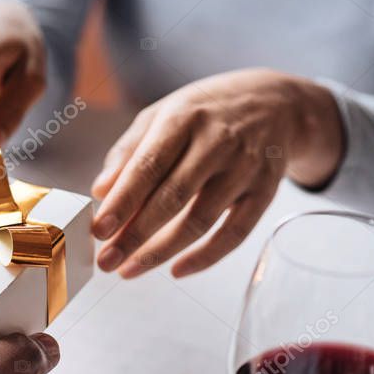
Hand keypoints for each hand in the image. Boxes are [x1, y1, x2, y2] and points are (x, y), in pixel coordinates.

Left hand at [91, 68, 342, 277]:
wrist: (275, 102)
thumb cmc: (205, 112)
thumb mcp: (162, 115)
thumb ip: (128, 152)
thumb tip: (100, 192)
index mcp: (183, 118)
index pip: (148, 165)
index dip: (122, 201)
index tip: (98, 230)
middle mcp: (217, 142)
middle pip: (173, 197)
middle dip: (135, 235)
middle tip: (107, 261)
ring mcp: (244, 168)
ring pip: (201, 219)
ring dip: (162, 251)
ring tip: (130, 269)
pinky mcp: (265, 192)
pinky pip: (235, 232)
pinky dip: (206, 257)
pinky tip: (177, 270)